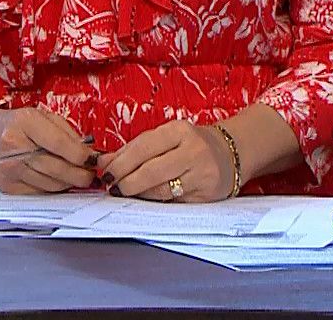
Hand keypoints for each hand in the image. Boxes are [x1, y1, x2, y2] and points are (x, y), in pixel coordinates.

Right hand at [0, 106, 95, 193]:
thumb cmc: (15, 124)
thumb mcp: (40, 116)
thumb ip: (66, 132)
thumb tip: (88, 153)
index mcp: (23, 123)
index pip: (59, 143)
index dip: (81, 155)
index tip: (92, 159)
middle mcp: (13, 146)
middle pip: (57, 168)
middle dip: (80, 173)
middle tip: (90, 173)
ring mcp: (9, 168)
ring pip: (52, 184)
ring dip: (68, 183)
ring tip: (75, 175)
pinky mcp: (8, 186)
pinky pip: (41, 192)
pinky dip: (53, 188)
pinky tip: (56, 179)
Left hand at [96, 120, 233, 202]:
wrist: (231, 153)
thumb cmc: (189, 144)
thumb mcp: (163, 137)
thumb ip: (132, 149)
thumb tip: (102, 162)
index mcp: (179, 131)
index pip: (143, 148)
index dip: (121, 163)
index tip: (106, 173)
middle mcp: (193, 151)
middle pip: (151, 171)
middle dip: (127, 181)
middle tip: (113, 187)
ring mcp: (202, 175)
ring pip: (162, 190)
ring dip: (138, 193)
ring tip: (126, 192)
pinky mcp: (207, 195)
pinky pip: (174, 201)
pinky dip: (155, 201)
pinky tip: (146, 198)